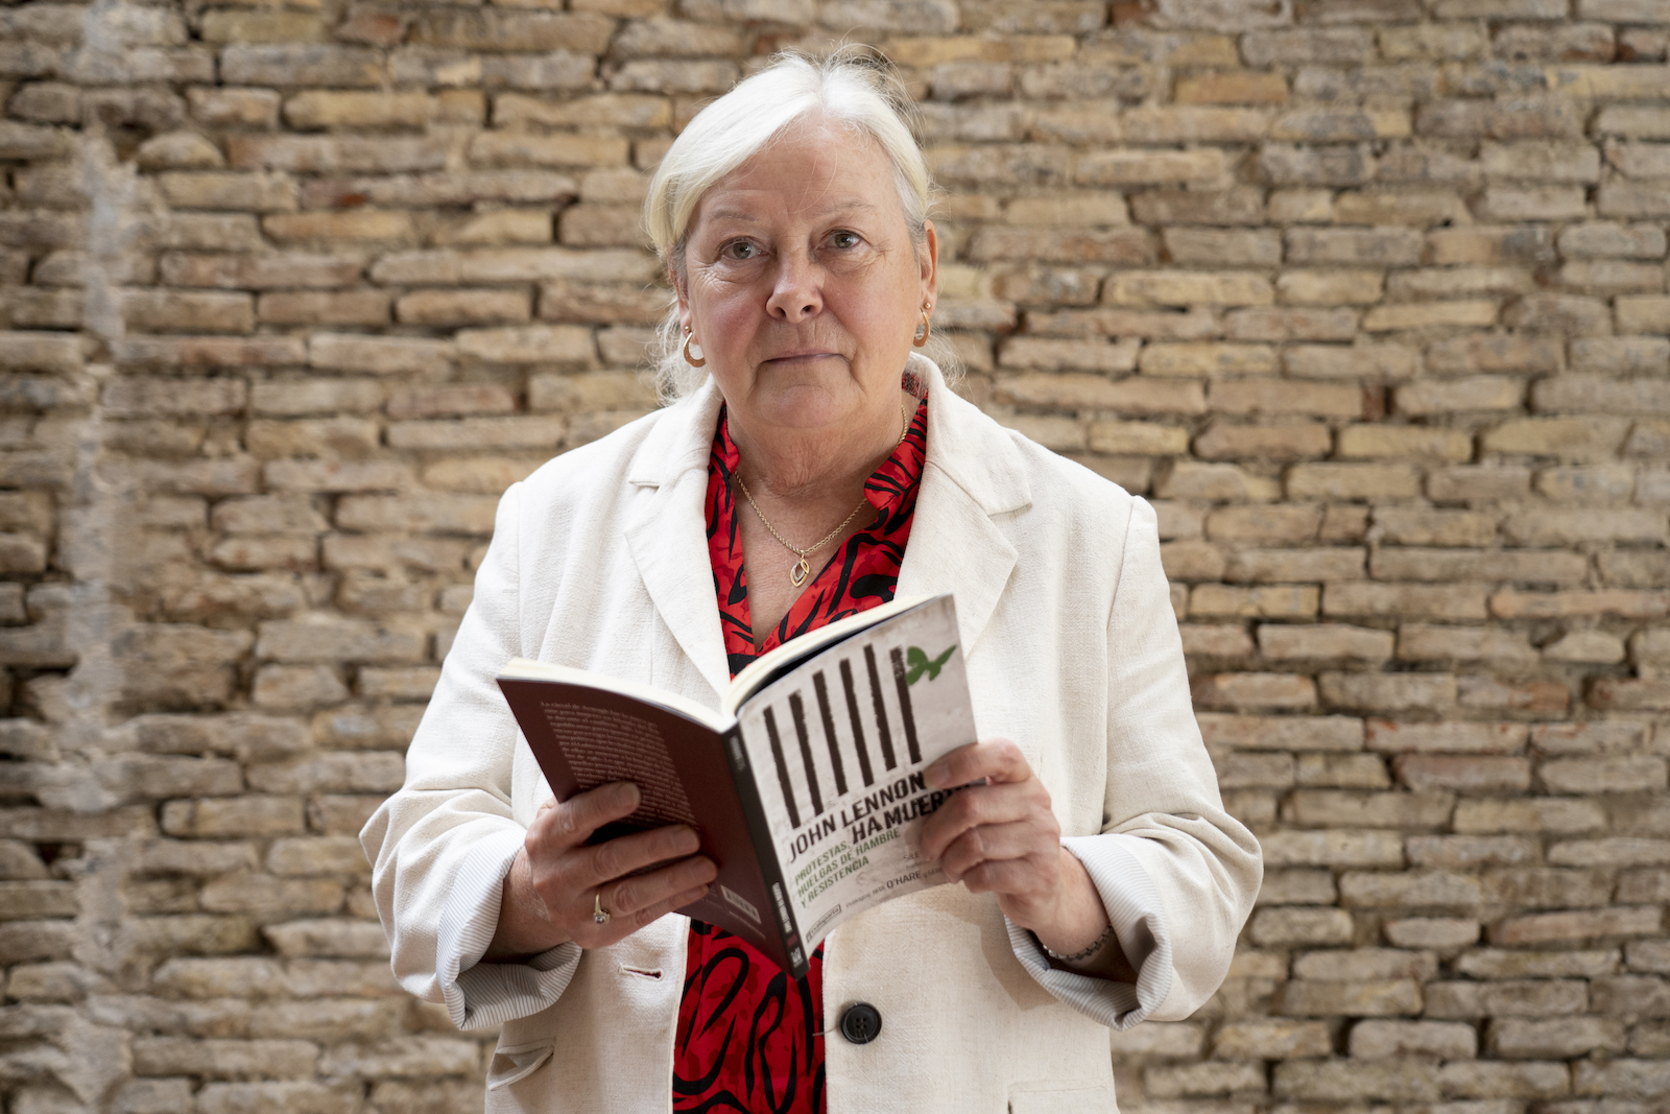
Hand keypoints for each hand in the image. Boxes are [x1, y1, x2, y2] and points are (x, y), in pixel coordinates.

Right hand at [484, 783, 716, 960]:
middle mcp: (555, 877)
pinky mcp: (594, 935)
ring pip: (627, 895)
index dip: (603, 805)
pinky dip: (672, 900)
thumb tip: (647, 777)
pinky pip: (639, 918)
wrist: (539, 896)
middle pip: (608, 861)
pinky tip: (698, 886)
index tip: (636, 792)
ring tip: (707, 865)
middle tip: (691, 836)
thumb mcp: (564, 816)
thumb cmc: (568, 842)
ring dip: (672, 879)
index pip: (574, 819)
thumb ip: (590, 797)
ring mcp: (573, 911)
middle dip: (654, 847)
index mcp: (546, 838)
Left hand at [921, 740, 1133, 979]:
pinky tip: (969, 879)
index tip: (929, 779)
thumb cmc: (1003, 839)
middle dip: (936, 830)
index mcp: (1022, 777)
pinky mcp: (1039, 874)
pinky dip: (968, 880)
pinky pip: (986, 875)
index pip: (1000, 754)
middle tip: (926, 845)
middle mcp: (1037, 802)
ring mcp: (1042, 838)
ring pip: (974, 845)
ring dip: (950, 860)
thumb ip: (965, 794)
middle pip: (970, 806)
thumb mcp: (992, 809)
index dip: (961, 762)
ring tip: (948, 866)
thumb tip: (909, 798)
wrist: (1043, 886)